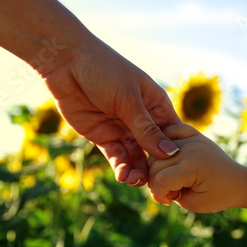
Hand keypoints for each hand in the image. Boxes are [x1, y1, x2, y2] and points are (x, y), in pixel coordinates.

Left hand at [43, 35, 180, 185]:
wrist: (66, 62)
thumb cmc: (104, 70)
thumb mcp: (128, 100)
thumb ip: (146, 128)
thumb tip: (170, 153)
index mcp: (156, 105)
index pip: (171, 133)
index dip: (176, 153)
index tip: (179, 171)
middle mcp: (141, 119)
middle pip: (153, 149)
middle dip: (154, 167)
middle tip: (153, 183)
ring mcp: (122, 128)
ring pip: (135, 156)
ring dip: (136, 170)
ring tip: (134, 181)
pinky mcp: (103, 136)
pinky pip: (116, 156)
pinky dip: (120, 166)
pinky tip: (122, 176)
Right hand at [148, 124, 246, 212]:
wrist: (238, 182)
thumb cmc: (217, 196)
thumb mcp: (191, 203)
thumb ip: (167, 192)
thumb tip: (151, 179)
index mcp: (192, 166)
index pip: (159, 180)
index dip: (159, 195)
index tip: (169, 201)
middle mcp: (190, 148)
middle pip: (155, 165)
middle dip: (157, 182)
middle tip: (171, 192)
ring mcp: (192, 138)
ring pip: (157, 151)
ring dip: (158, 167)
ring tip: (172, 178)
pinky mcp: (193, 133)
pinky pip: (170, 131)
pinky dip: (165, 143)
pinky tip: (170, 158)